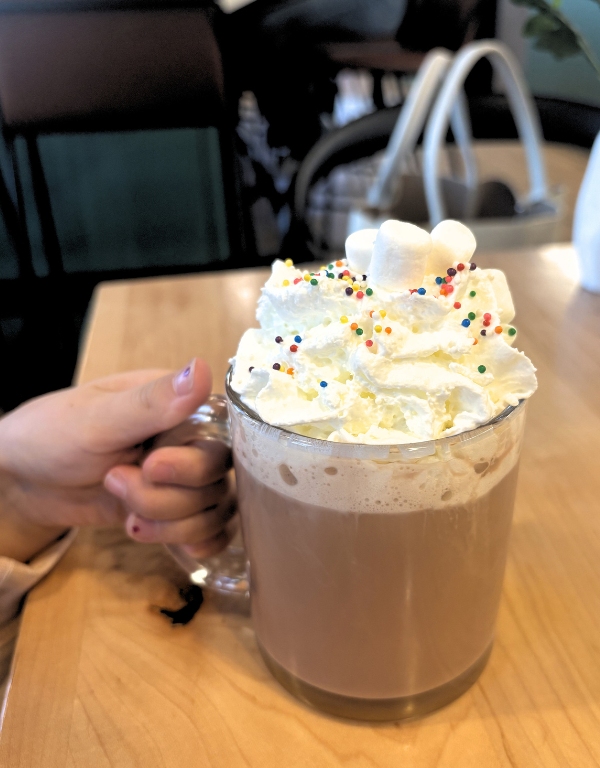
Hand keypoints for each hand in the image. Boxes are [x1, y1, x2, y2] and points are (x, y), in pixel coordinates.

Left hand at [0, 359, 234, 561]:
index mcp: (179, 405)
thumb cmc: (52, 435)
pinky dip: (192, 541)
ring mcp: (183, 477)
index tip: (151, 467)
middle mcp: (189, 439)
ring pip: (212, 511)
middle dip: (166, 497)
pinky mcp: (173, 509)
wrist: (23, 481)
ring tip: (124, 512)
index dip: (193, 463)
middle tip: (114, 482)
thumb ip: (152, 402)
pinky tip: (158, 534)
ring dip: (167, 522)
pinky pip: (209, 530)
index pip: (222, 436)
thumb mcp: (97, 418)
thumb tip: (204, 370)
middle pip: (216, 480)